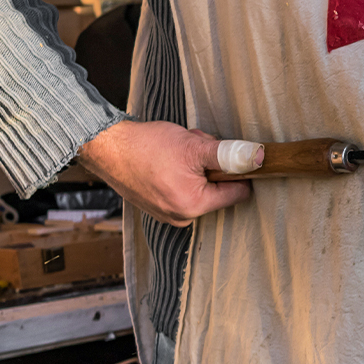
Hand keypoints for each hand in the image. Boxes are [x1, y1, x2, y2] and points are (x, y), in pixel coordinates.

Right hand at [78, 120, 252, 225]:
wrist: (105, 146)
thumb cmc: (146, 146)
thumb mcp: (194, 146)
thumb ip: (228, 155)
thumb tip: (257, 158)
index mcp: (194, 207)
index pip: (238, 193)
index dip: (237, 170)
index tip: (225, 154)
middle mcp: (181, 217)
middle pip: (217, 189)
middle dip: (211, 166)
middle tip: (193, 148)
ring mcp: (167, 214)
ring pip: (199, 187)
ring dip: (195, 167)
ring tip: (176, 153)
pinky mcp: (156, 206)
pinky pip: (181, 189)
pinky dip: (180, 173)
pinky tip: (166, 160)